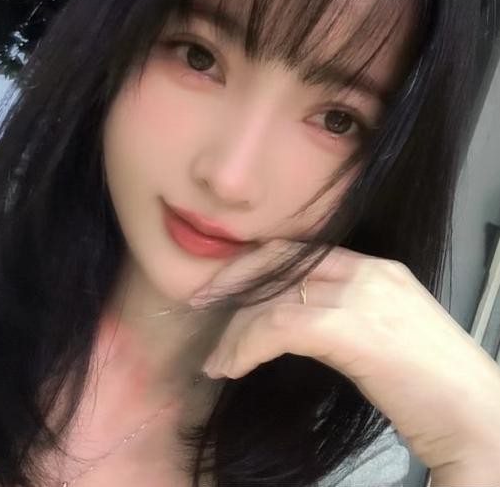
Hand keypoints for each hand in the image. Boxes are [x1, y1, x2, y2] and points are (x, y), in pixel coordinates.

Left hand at [190, 240, 499, 476]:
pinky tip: (233, 366)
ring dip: (236, 329)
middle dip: (235, 279)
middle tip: (201, 301)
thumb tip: (292, 324)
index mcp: (378, 269)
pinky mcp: (356, 330)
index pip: (302, 252)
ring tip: (217, 359)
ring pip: (276, 297)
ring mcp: (365, 297)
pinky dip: (248, 345)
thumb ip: (343, 318)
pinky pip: (282, 326)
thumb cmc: (432, 389)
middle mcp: (370, 272)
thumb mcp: (384, 337)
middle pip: (283, 261)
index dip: (257, 264)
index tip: (225, 285)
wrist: (479, 420)